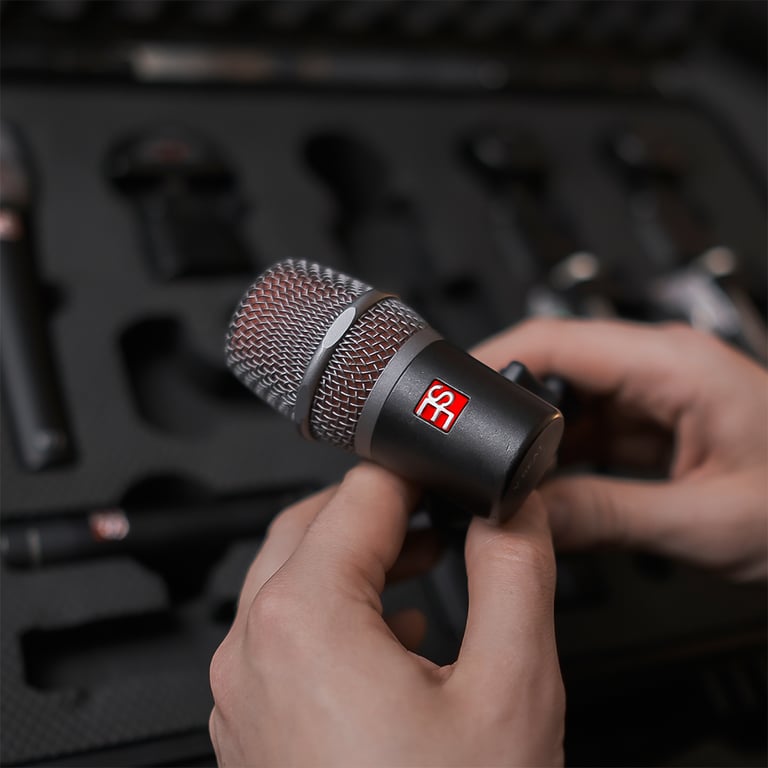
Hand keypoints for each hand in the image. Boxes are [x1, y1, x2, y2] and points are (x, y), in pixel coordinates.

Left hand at [209, 464, 563, 766]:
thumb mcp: (511, 686)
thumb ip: (515, 570)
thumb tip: (511, 509)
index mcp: (303, 618)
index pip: (359, 494)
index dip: (416, 473)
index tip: (452, 475)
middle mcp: (253, 649)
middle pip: (311, 526)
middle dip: (381, 511)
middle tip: (440, 516)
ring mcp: (243, 694)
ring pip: (292, 578)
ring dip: (358, 559)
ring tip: (424, 566)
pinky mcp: (253, 729)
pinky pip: (285, 635)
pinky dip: (337, 612)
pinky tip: (393, 638)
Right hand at [474, 319, 767, 580]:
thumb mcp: (706, 522)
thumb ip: (606, 516)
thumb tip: (524, 514)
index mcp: (672, 365)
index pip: (554, 338)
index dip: (491, 361)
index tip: (448, 396)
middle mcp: (659, 368)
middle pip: (553, 371)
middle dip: (509, 415)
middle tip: (475, 460)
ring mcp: (657, 395)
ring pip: (568, 408)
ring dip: (538, 446)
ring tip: (515, 485)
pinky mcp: (657, 423)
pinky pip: (591, 433)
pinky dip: (565, 462)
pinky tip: (554, 493)